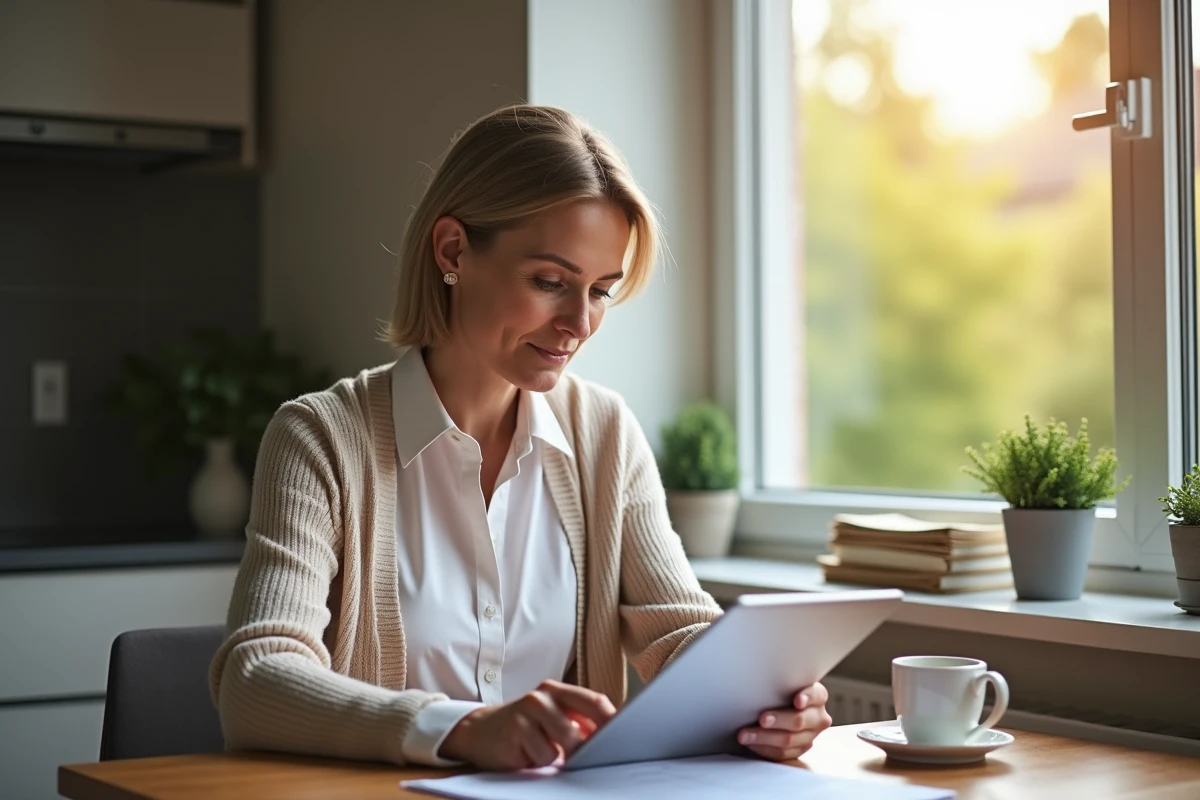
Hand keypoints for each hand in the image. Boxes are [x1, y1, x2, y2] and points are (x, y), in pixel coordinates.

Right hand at [439, 680, 616, 769]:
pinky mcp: (515, 730)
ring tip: (545, 751)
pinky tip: (527, 754)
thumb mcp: (552, 718)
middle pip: (581, 725)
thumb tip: (613, 737)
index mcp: (558, 690)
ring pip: (564, 744)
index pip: (595, 701)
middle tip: (589, 758)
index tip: (626, 738)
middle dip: (588, 747)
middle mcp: (543, 695)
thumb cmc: (525, 727)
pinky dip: (541, 762)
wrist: (480, 731)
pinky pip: (543, 755)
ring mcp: (527, 711)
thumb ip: (578, 722)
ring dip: (559, 757)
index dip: (613, 721)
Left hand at [737, 682, 832, 760]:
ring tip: (745, 735)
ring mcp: (810, 736)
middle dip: (779, 720)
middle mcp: (818, 717)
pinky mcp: (799, 750)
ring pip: (788, 740)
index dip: (807, 698)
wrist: (776, 708)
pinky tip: (751, 743)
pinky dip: (764, 748)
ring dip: (764, 738)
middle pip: (799, 720)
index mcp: (818, 696)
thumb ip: (780, 683)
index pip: (816, 695)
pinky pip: (782, 754)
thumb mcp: (782, 683)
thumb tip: (758, 679)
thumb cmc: (778, 691)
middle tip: (762, 719)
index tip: (797, 701)